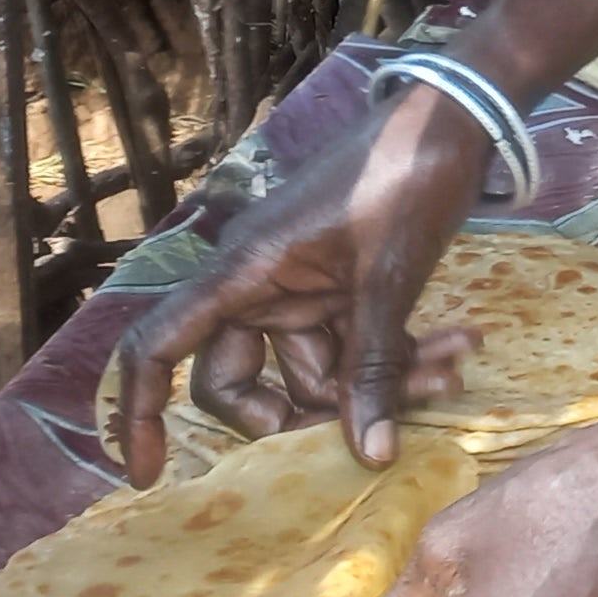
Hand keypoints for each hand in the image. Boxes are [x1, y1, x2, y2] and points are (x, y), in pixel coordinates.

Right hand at [109, 89, 491, 480]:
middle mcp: (258, 285)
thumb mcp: (386, 279)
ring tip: (454, 365)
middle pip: (241, 377)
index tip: (146, 476)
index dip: (139, 412)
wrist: (454, 120)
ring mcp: (302, 288)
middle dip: (305, 413)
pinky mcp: (344, 288)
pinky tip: (457, 345)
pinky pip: (352, 344)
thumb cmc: (402, 179)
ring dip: (382, 379)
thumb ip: (372, 368)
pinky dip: (398, 354)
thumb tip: (370, 455)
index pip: (159, 346)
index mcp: (242, 272)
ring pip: (316, 368)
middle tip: (371, 429)